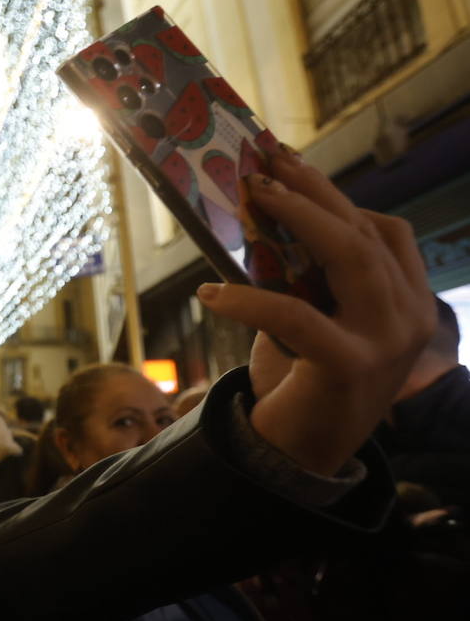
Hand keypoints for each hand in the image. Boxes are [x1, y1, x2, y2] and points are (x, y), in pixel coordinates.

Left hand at [197, 147, 434, 475]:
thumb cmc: (302, 380)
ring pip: (348, 256)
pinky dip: (248, 298)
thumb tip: (263, 214)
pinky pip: (296, 315)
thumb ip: (311, 277)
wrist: (302, 457)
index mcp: (410, 301)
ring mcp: (386, 341)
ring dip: (296, 218)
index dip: (337, 193)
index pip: (385, 230)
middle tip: (266, 164)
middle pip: (366, 232)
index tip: (291, 164)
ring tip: (252, 197)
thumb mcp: (315, 319)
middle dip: (315, 190)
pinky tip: (210, 292)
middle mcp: (409, 316)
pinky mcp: (349, 366)